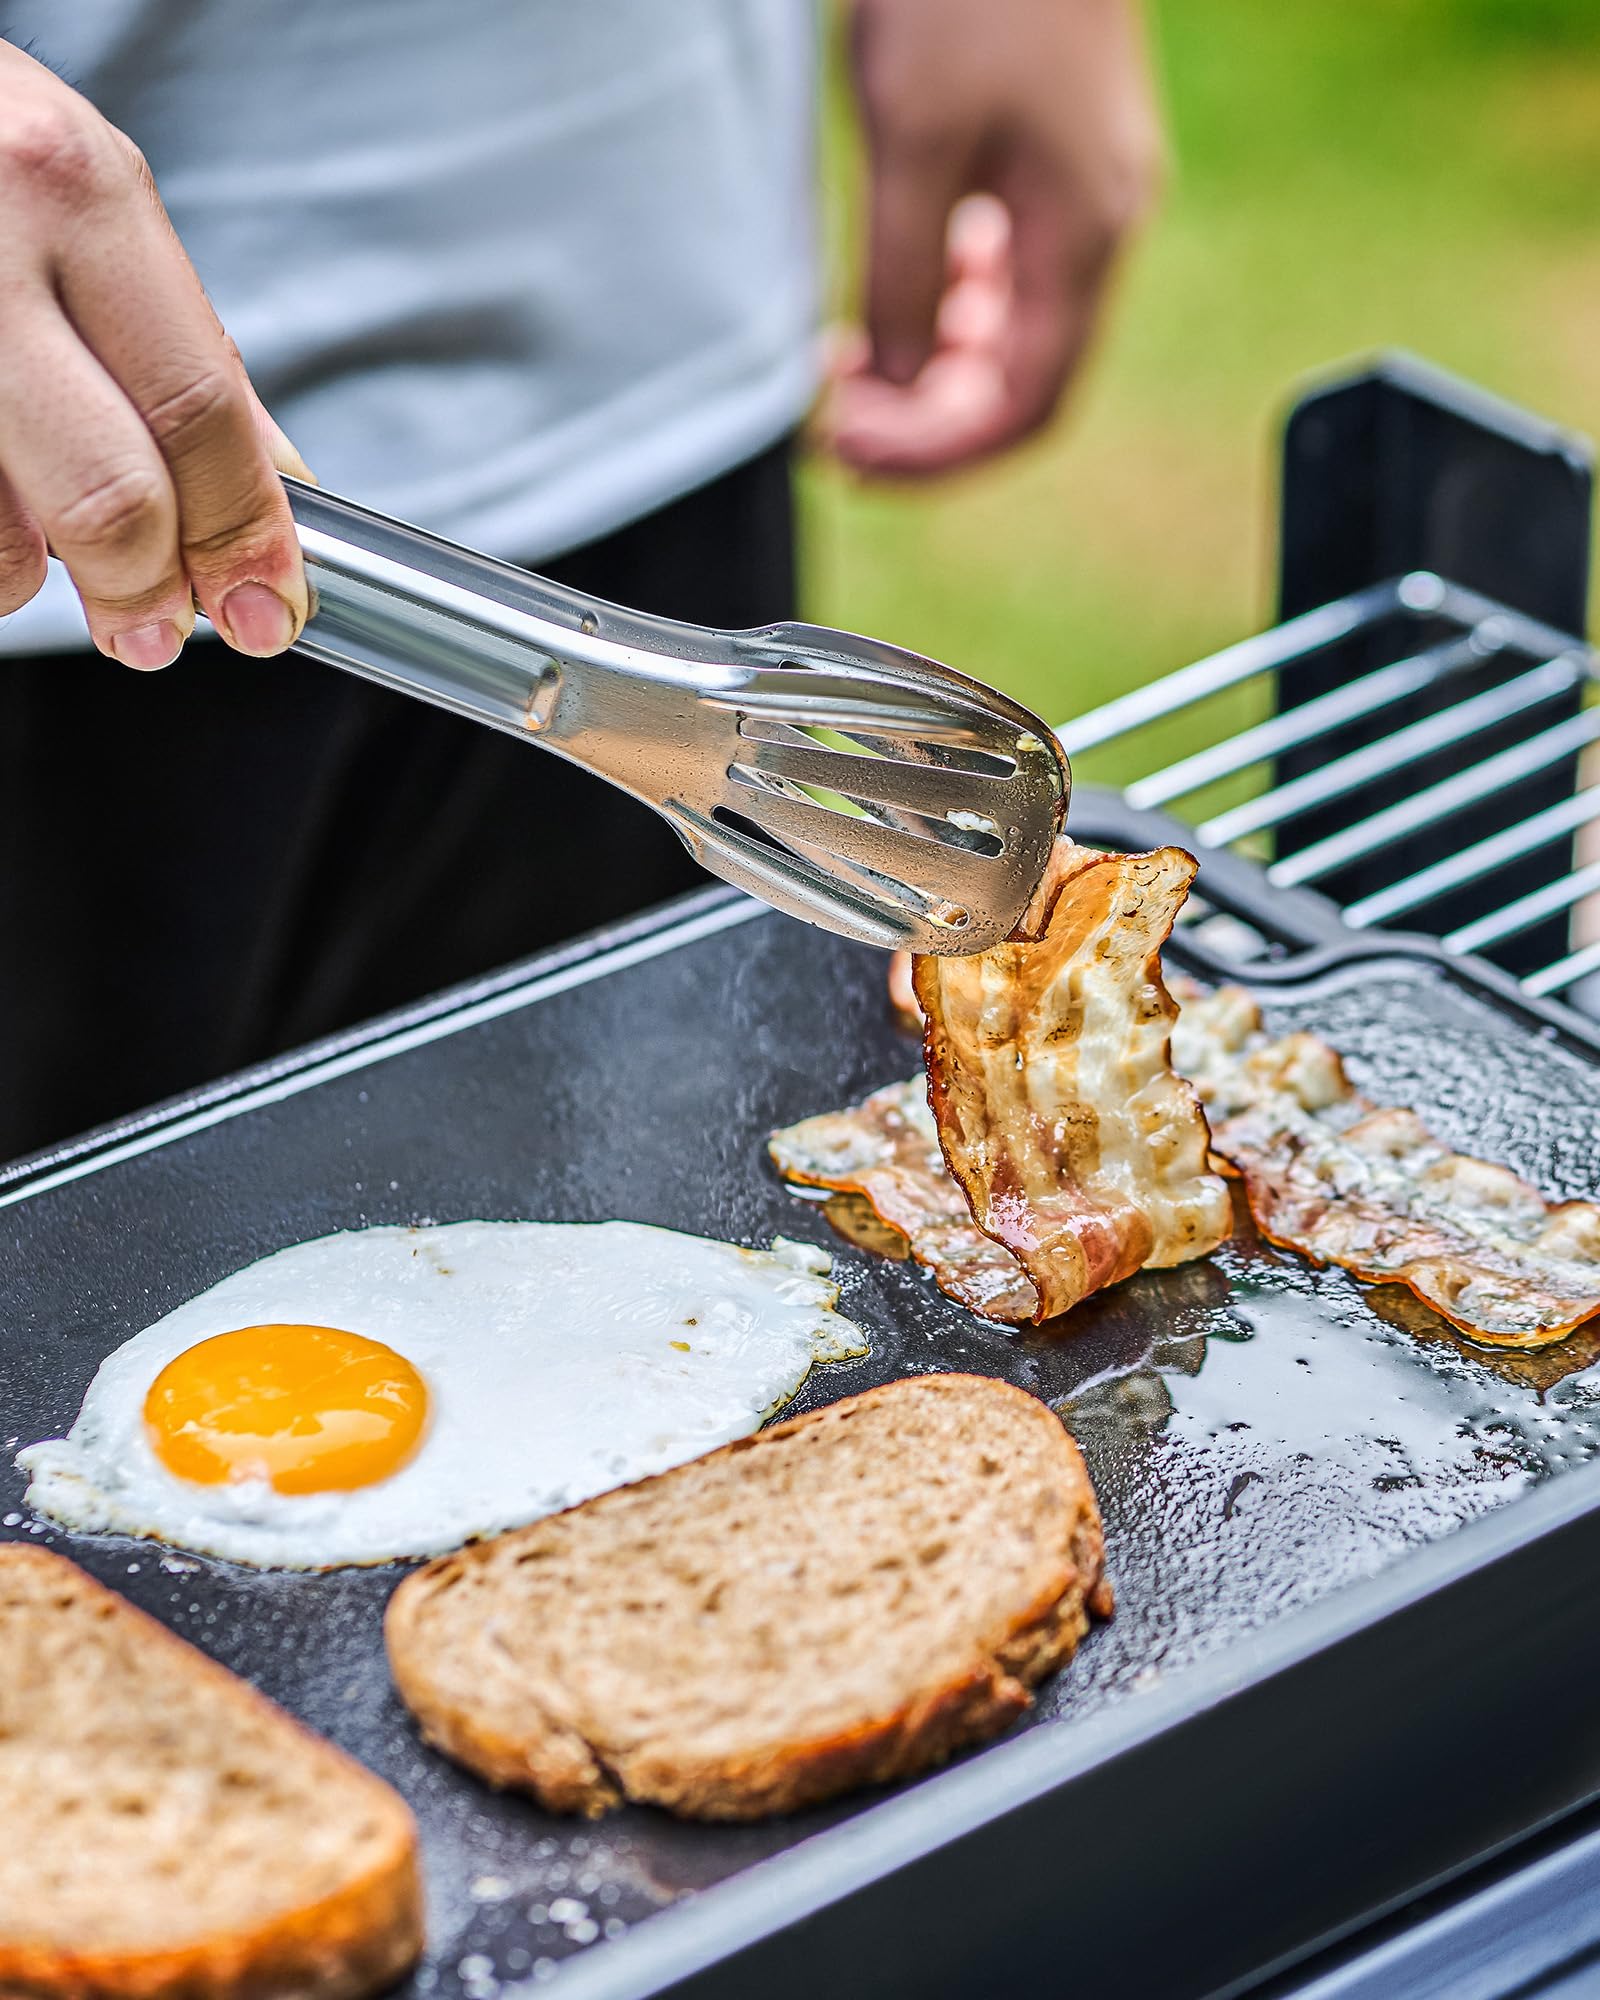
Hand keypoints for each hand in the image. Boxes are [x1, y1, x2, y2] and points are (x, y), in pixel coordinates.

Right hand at [0, 42, 307, 665]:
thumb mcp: (89, 201)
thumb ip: (185, 345)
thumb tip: (275, 489)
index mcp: (78, 197)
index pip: (199, 411)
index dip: (245, 533)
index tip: (268, 603)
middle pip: (110, 494)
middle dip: (149, 588)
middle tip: (157, 629)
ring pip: (0, 541)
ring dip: (34, 578)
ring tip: (42, 549)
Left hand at [823, 0, 1163, 478]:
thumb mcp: (913, 141)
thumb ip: (902, 281)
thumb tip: (891, 387)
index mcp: (1084, 236)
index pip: (1022, 408)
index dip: (933, 453)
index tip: (844, 453)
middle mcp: (1101, 225)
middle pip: (1018, 381)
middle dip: (921, 417)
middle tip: (827, 421)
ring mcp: (1084, 189)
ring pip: (1011, 330)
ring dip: (928, 366)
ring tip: (841, 368)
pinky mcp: (1054, 154)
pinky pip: (1005, 270)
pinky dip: (944, 304)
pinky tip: (885, 296)